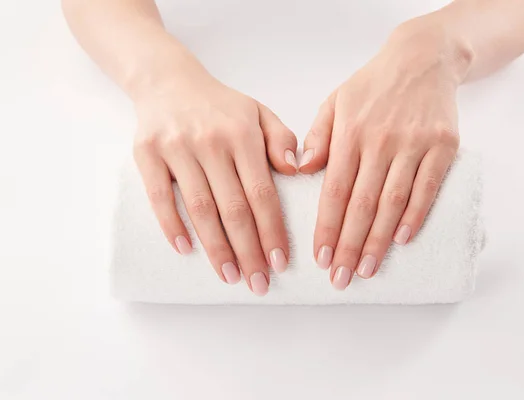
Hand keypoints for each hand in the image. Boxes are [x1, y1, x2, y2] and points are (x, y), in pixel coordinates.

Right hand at [133, 61, 297, 295]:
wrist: (169, 82)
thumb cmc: (220, 106)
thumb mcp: (259, 112)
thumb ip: (282, 140)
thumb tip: (296, 172)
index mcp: (243, 134)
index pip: (262, 193)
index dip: (272, 231)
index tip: (280, 262)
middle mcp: (211, 141)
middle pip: (233, 208)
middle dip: (248, 251)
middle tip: (258, 283)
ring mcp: (177, 147)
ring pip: (200, 208)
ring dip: (216, 248)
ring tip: (230, 276)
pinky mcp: (147, 153)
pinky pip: (159, 196)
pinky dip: (171, 225)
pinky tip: (186, 250)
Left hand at [299, 22, 469, 289]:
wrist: (423, 58)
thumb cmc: (372, 85)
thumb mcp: (335, 101)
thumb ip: (317, 136)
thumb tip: (300, 171)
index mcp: (349, 132)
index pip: (334, 190)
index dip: (327, 227)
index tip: (321, 258)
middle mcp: (380, 140)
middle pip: (362, 204)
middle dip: (350, 246)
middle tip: (341, 278)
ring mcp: (414, 144)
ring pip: (393, 202)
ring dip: (380, 240)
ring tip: (368, 269)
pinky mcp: (443, 146)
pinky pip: (428, 188)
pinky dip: (415, 216)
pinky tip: (402, 240)